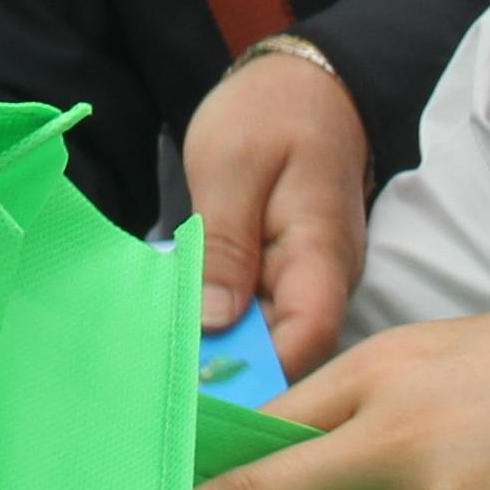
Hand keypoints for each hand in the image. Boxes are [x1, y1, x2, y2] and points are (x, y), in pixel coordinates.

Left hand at [185, 46, 372, 376]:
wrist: (302, 82)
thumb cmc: (266, 113)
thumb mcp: (230, 168)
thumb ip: (224, 246)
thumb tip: (215, 324)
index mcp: (321, 254)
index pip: (306, 342)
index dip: (262, 382)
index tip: (203, 406)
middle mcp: (327, 280)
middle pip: (290, 355)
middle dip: (234, 382)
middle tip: (165, 406)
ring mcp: (310, 281)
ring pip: (273, 342)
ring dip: (224, 360)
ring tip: (163, 383)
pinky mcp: (287, 277)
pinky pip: (261, 319)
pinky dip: (225, 332)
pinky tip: (181, 342)